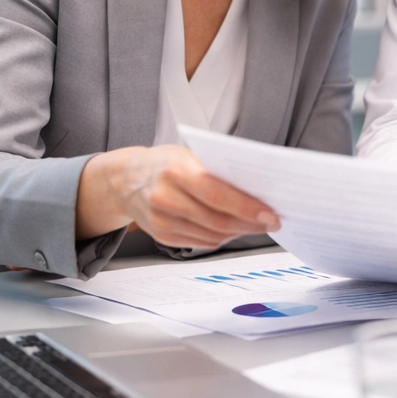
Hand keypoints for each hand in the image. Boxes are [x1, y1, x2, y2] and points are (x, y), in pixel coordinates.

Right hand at [76, 145, 278, 249]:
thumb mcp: (189, 155)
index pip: (218, 195)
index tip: (270, 214)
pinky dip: (221, 238)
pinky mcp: (161, 236)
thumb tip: (256, 188)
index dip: (247, 208)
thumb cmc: (163, 163)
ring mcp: (161, 220)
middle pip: (217, 220)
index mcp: (175, 171)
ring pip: (211, 235)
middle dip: (250, 224)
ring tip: (256, 225)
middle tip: (271, 223)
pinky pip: (200, 242)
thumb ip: (217, 172)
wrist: (124, 179)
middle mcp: (165, 198)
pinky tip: (233, 230)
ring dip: (238, 233)